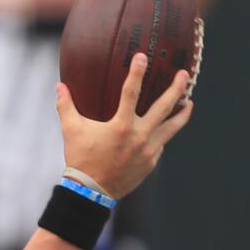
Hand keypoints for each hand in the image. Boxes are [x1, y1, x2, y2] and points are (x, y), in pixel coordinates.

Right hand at [58, 53, 193, 197]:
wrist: (90, 192)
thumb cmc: (81, 159)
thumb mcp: (71, 131)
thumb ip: (66, 107)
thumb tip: (60, 86)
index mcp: (120, 126)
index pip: (131, 92)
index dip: (137, 73)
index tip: (143, 57)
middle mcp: (139, 136)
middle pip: (164, 107)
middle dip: (177, 88)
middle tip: (184, 75)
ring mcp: (148, 150)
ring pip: (172, 127)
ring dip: (182, 112)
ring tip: (188, 102)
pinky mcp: (151, 162)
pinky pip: (161, 144)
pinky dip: (162, 135)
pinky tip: (162, 129)